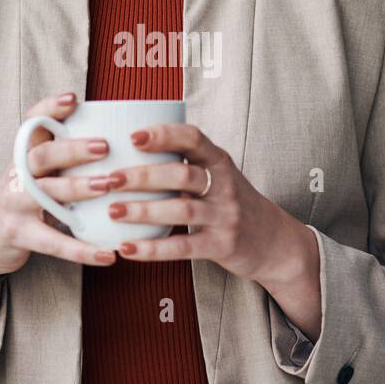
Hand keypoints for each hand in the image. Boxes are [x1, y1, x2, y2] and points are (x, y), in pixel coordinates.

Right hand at [0, 93, 119, 271]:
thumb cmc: (24, 200)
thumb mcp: (35, 174)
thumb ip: (63, 158)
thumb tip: (119, 141)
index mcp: (24, 156)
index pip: (32, 124)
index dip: (49, 108)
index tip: (74, 97)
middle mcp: (17, 176)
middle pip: (41, 156)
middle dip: (72, 149)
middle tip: (104, 146)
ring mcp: (16, 205)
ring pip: (44, 193)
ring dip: (77, 188)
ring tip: (108, 185)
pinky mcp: (20, 235)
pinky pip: (53, 243)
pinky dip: (81, 250)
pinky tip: (108, 255)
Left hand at [102, 121, 304, 284]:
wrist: (274, 242)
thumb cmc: (232, 204)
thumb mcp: (218, 176)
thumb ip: (185, 164)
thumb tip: (128, 151)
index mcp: (219, 162)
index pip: (193, 139)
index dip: (163, 135)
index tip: (132, 136)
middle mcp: (225, 185)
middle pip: (182, 175)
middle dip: (143, 175)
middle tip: (110, 178)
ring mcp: (225, 216)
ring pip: (181, 210)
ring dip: (143, 210)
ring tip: (112, 211)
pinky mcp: (222, 246)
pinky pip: (183, 247)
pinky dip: (152, 249)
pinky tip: (127, 248)